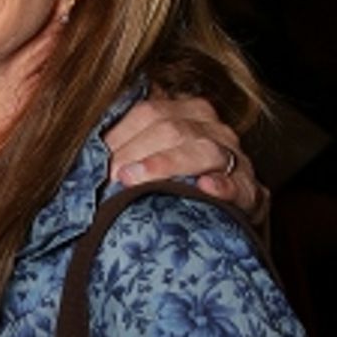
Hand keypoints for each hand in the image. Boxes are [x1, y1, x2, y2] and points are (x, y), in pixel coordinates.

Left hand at [106, 95, 265, 222]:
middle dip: (136, 152)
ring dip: (167, 164)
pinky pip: (241, 185)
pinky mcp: (253, 193)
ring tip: (137, 181)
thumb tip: (83, 152)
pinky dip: (223, 186)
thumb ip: (122, 150)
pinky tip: (204, 188)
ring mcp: (236, 159)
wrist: (219, 224)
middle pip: (172, 129)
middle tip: (111, 177)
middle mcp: (214, 130)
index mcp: (187, 113)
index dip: (119, 136)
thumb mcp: (147, 162)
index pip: (148, 112)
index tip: (97, 162)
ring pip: (203, 150)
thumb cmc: (172, 190)